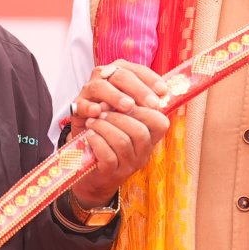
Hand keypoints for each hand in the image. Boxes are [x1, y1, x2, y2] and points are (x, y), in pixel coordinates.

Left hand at [68, 61, 170, 207]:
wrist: (89, 170)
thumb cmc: (105, 136)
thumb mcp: (118, 115)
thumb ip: (123, 97)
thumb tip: (113, 76)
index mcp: (151, 135)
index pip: (160, 120)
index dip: (143, 106)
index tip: (125, 97)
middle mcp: (144, 152)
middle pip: (140, 130)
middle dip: (118, 115)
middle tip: (103, 108)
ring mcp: (129, 165)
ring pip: (122, 141)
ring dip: (104, 126)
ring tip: (92, 120)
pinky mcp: (110, 174)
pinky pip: (107, 156)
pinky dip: (95, 141)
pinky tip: (88, 135)